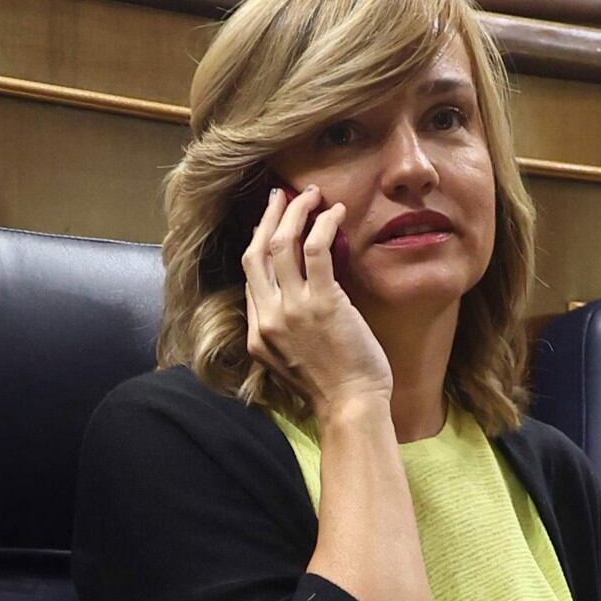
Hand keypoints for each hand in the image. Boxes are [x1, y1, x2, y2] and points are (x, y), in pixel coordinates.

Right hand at [239, 187, 393, 426]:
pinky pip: (316, 250)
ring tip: (311, 195)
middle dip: (269, 217)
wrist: (350, 406)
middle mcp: (269, 318)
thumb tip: (292, 298)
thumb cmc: (331, 387)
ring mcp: (293, 310)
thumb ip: (281, 330)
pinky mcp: (324, 304)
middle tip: (283, 194)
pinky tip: (336, 213)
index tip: (273, 222)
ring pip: (282, 244)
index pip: (250, 275)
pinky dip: (324, 225)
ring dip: (296, 212)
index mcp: (258, 333)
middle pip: (257, 252)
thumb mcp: (289, 361)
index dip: (260, 241)